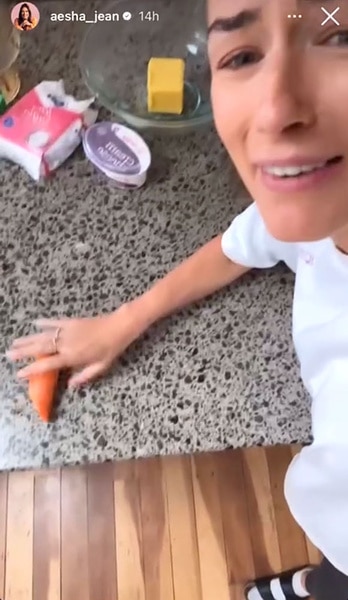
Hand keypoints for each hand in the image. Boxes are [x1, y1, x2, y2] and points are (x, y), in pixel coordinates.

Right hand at [7, 304, 143, 386]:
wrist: (119, 326)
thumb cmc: (111, 349)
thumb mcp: (100, 367)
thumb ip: (84, 376)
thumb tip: (71, 385)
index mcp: (72, 357)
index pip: (48, 365)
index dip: (32, 370)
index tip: (19, 374)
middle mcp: (66, 344)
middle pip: (40, 348)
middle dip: (23, 352)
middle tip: (8, 355)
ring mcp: (68, 331)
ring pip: (43, 335)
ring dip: (28, 339)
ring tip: (15, 342)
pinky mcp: (72, 321)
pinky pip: (55, 322)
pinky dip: (44, 323)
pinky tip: (35, 323)